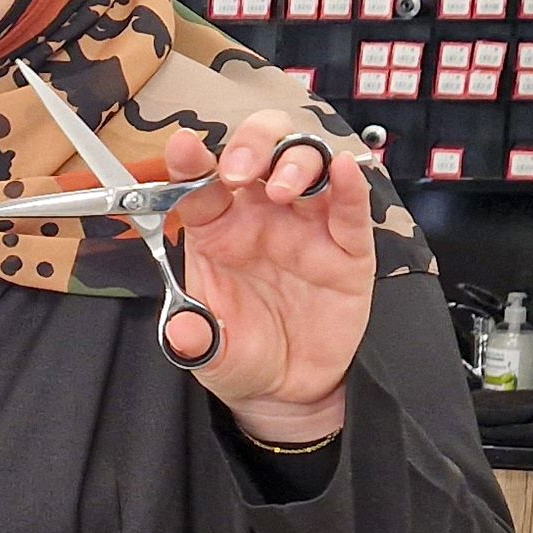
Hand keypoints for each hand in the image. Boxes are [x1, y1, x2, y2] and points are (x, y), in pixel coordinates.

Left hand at [162, 113, 376, 444]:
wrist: (287, 388)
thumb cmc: (242, 351)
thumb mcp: (209, 351)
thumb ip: (193, 338)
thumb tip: (181, 333)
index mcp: (217, 228)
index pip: (201, 180)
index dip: (191, 159)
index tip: (183, 148)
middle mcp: (261, 216)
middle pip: (259, 150)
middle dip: (250, 145)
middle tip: (238, 171)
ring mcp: (306, 227)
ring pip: (307, 163)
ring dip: (294, 162)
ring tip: (280, 190)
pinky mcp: (347, 250)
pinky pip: (351, 210)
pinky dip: (350, 185)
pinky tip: (344, 171)